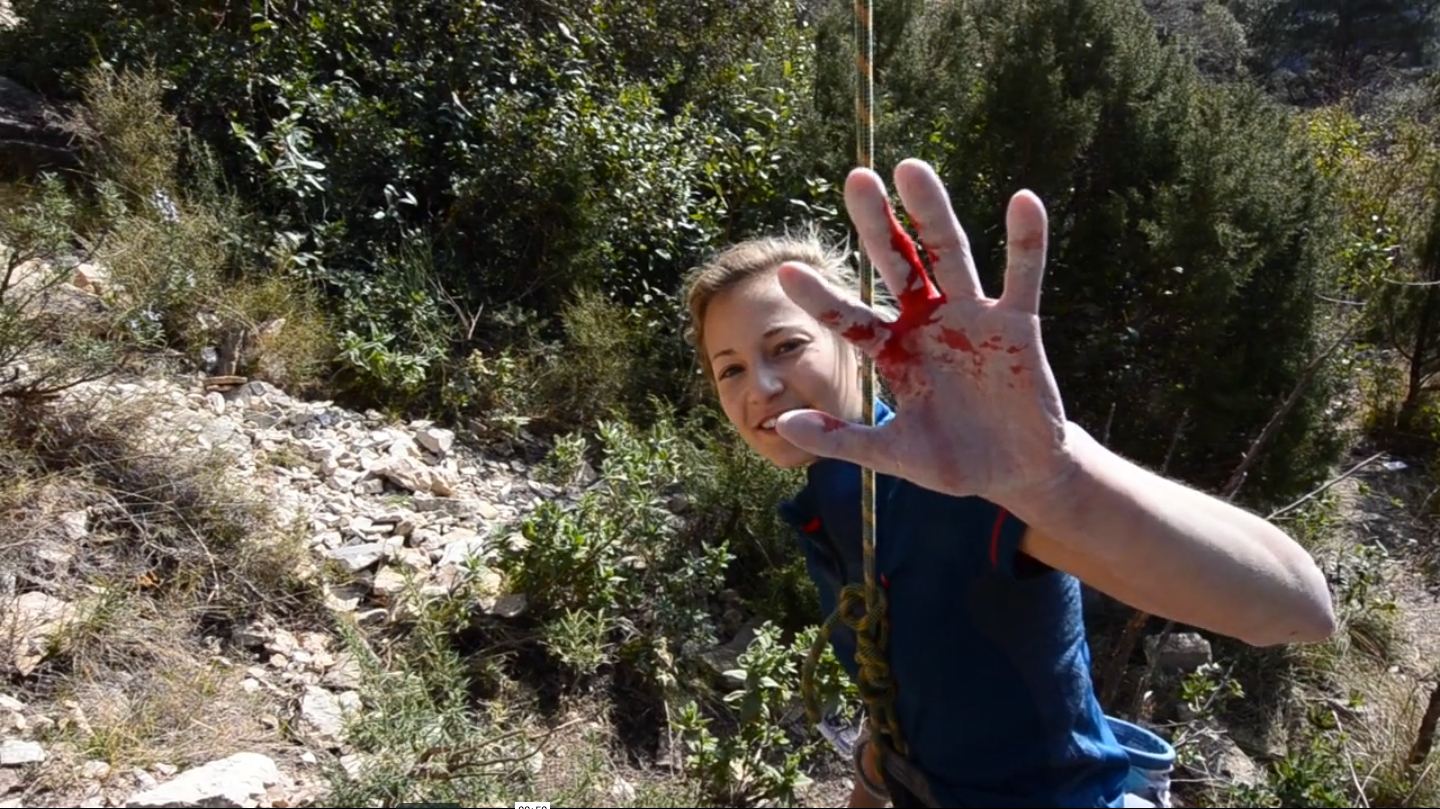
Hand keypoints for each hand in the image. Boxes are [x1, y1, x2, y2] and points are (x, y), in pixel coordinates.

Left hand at [773, 158, 1075, 502]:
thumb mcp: (893, 454)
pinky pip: (1021, 278)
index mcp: (892, 351)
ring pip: (950, 256)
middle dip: (877, 224)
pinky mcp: (1017, 326)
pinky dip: (1026, 242)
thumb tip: (782, 425)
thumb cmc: (950, 460)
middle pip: (898, 264)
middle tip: (855, 179)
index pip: (850, 318)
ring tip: (911, 168)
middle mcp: (927, 323)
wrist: (1014, 474)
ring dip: (933, 213)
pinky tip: (1024, 201)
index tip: (787, 271)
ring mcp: (972, 319)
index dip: (821, 298)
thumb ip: (842, 441)